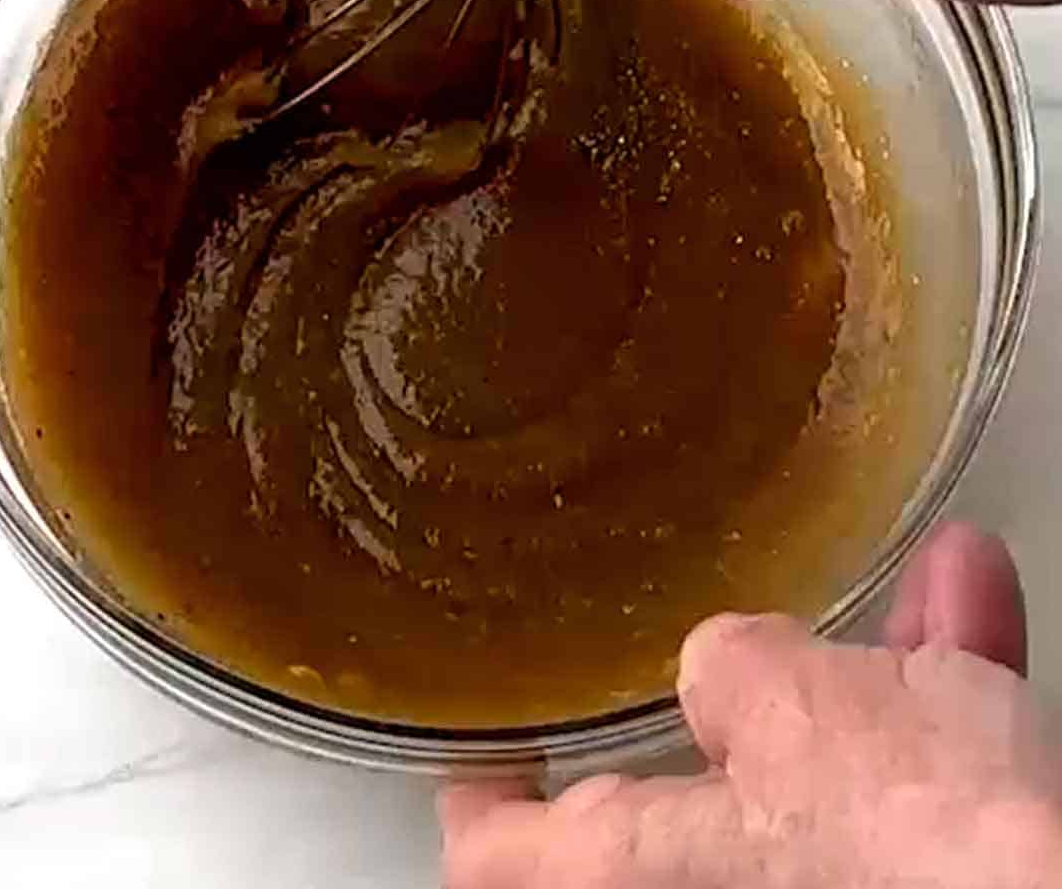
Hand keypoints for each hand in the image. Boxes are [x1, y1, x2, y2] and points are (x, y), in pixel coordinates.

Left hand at [439, 524, 1061, 888]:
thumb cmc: (914, 843)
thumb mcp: (787, 710)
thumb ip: (730, 670)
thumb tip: (722, 664)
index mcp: (646, 873)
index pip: (500, 856)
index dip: (480, 792)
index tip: (484, 736)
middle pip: (683, 802)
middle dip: (727, 696)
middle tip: (724, 635)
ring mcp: (833, 888)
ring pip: (823, 774)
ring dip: (864, 670)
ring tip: (902, 588)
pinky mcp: (928, 876)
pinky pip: (917, 783)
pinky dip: (940, 695)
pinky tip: (968, 597)